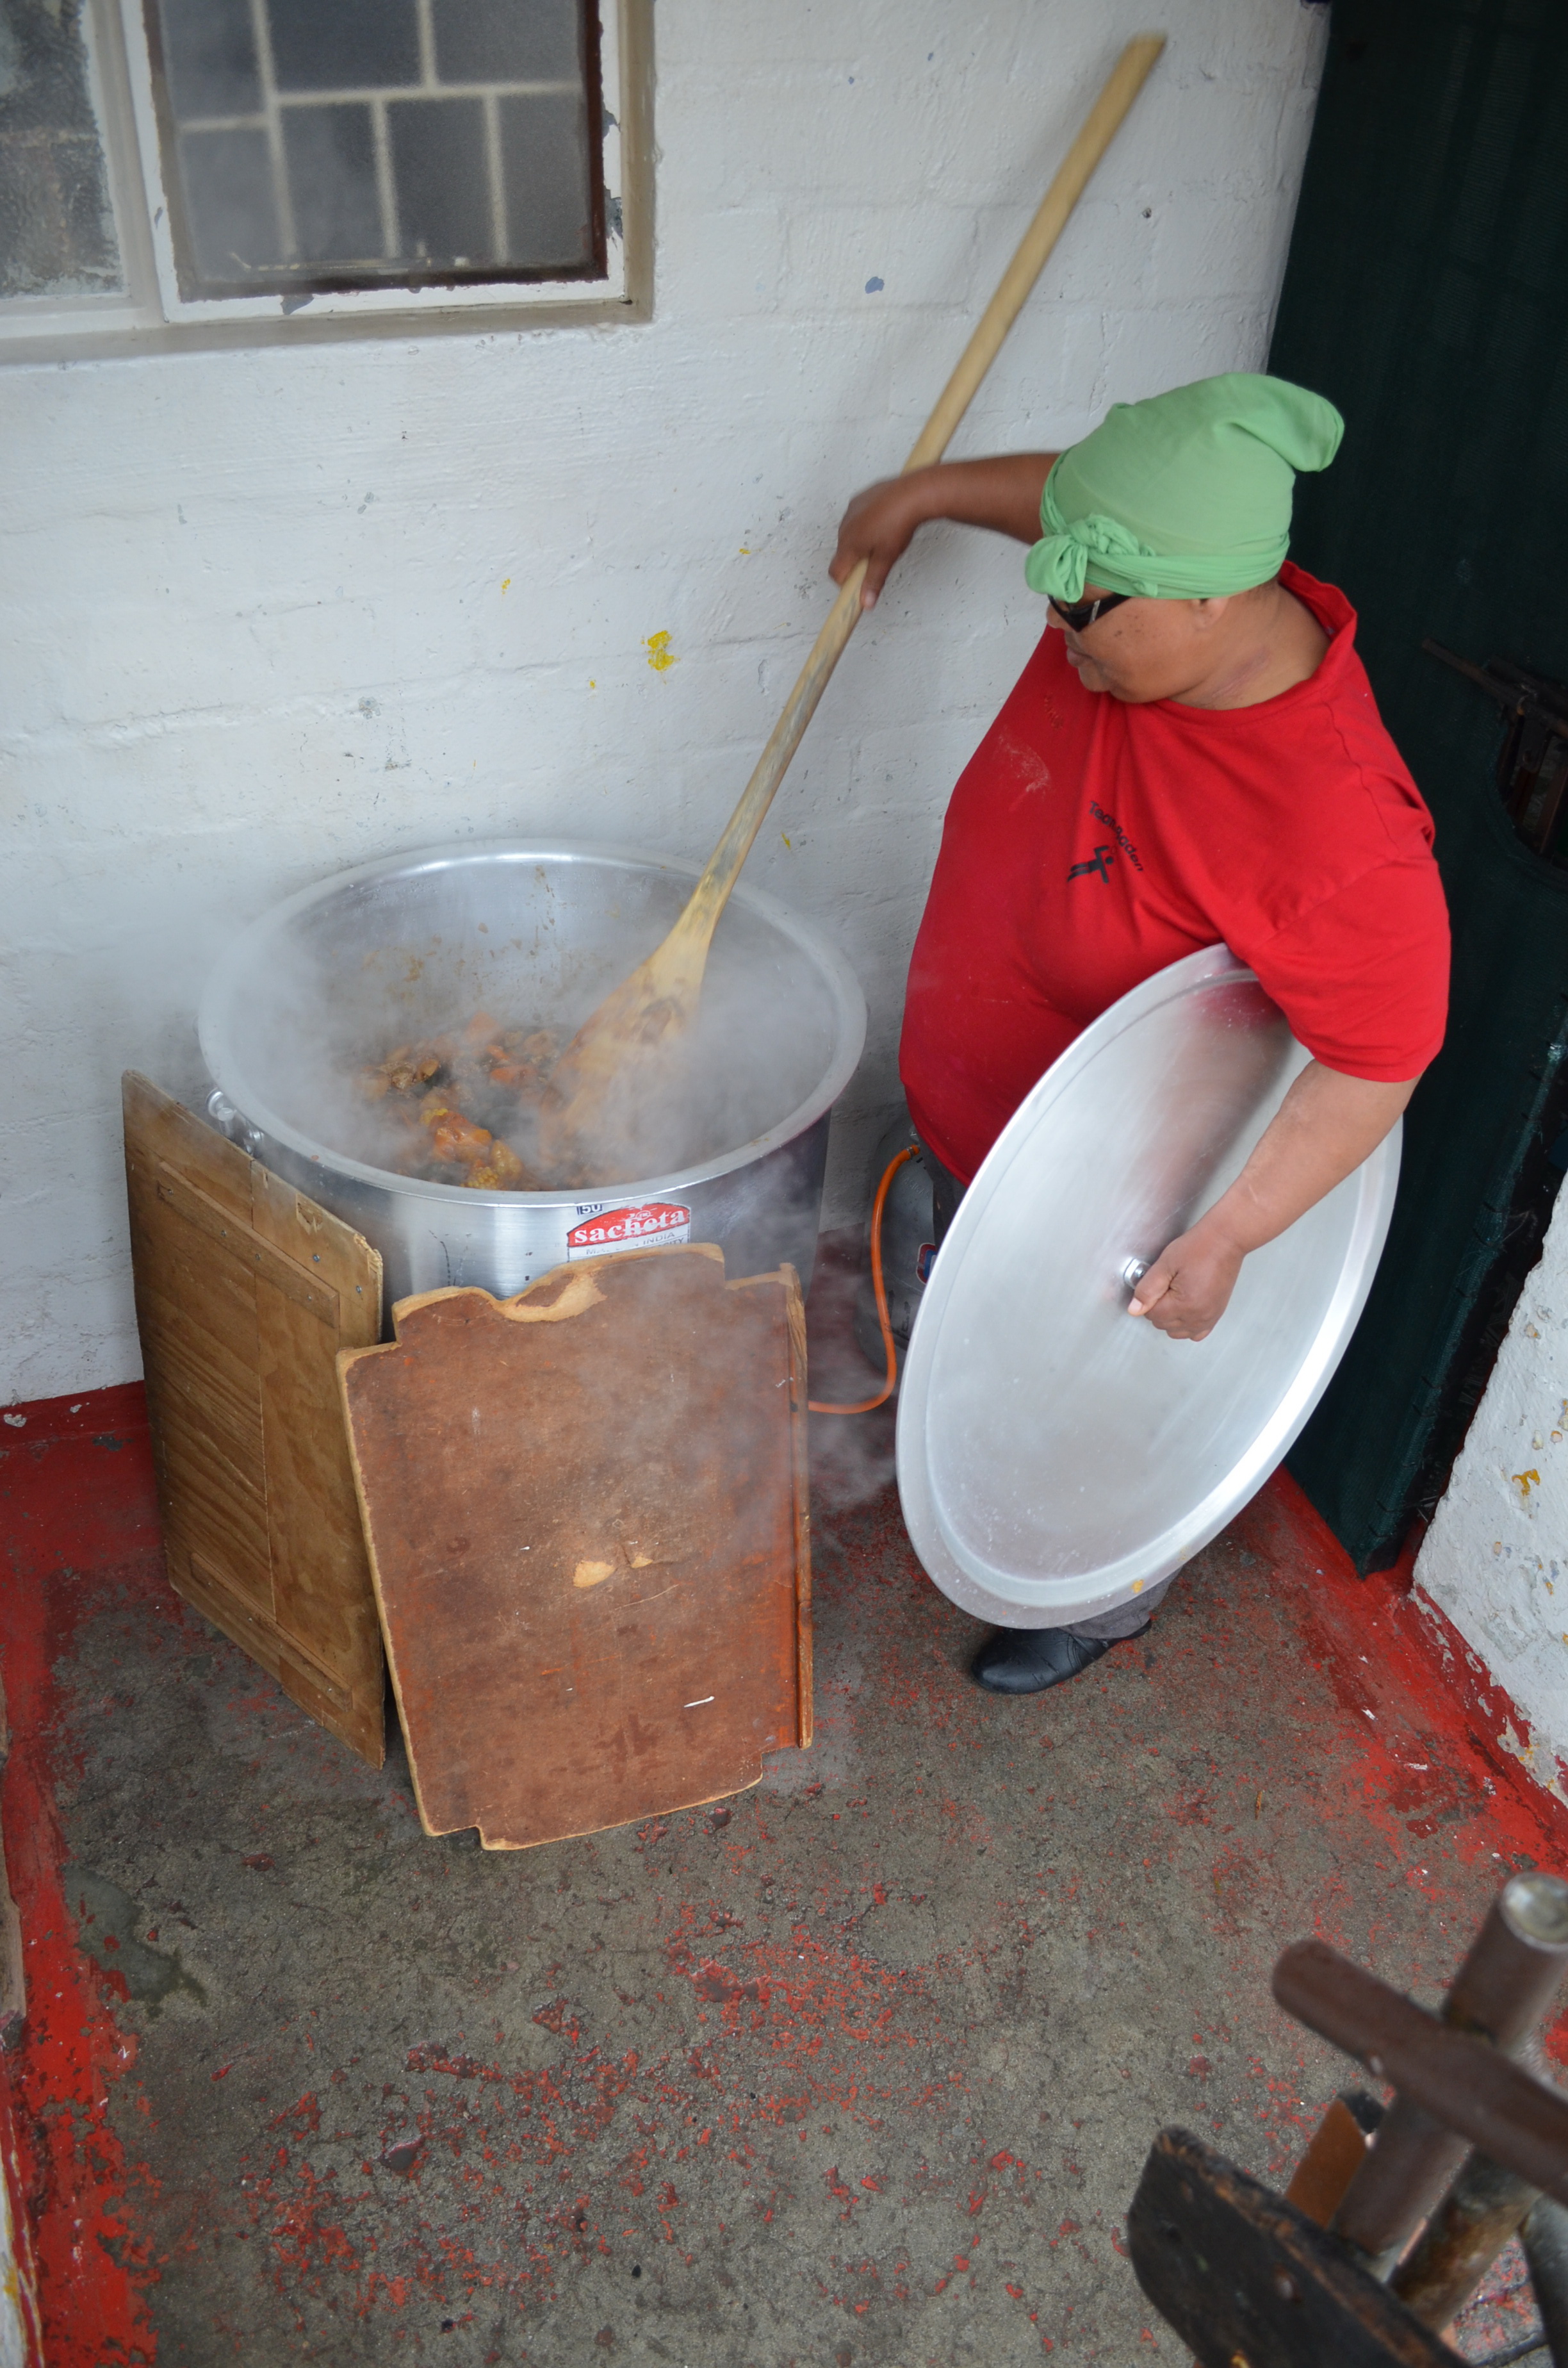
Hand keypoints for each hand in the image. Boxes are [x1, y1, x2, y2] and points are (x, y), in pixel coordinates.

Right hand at [830, 476, 927, 609]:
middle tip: (877, 561)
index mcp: (848, 544)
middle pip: (843, 553)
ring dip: (860, 542)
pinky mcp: (860, 498)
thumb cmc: (899, 523)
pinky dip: (865, 524)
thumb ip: (873, 581)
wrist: (912, 494)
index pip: (835, 572)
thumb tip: (866, 602)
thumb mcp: (886, 558)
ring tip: (883, 539)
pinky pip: (857, 517)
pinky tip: (883, 522)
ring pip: (849, 534)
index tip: (858, 585)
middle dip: (855, 561)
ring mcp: (851, 510)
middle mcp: (845, 526)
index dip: (845, 582)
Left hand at [1127, 1218, 1245, 1341]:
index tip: (1158, 1283)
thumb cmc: (1199, 1247)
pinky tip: (1185, 1308)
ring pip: (1177, 1332)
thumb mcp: (1165, 1264)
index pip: (1152, 1315)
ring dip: (1171, 1318)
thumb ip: (1147, 1289)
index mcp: (1184, 1304)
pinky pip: (1196, 1333)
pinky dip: (1187, 1325)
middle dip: (1159, 1307)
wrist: (1225, 1240)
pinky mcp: (1216, 1314)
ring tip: (1175, 1295)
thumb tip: (1134, 1310)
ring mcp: (1209, 1317)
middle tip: (1167, 1285)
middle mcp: (1198, 1316)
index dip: (1149, 1298)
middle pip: (1163, 1324)